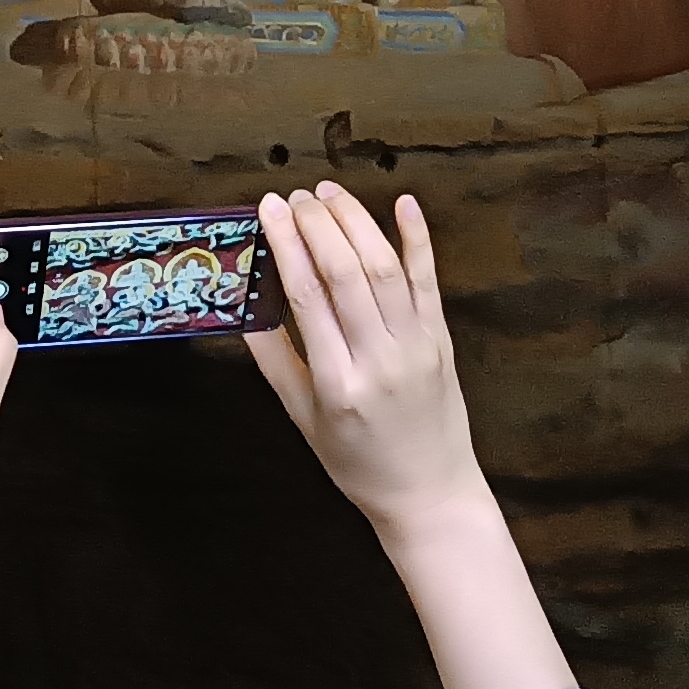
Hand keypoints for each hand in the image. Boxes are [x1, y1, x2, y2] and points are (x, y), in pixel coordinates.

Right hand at [255, 185, 576, 688]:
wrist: (429, 495)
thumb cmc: (358, 464)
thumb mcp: (304, 422)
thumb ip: (276, 364)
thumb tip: (246, 308)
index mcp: (338, 384)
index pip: (308, 297)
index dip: (286, 245)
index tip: (268, 209)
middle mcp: (379, 359)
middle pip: (346, 273)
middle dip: (317, 225)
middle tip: (294, 197)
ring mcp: (417, 346)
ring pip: (385, 268)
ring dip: (356, 222)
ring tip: (328, 193)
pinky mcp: (442, 339)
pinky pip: (429, 281)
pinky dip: (418, 238)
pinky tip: (404, 203)